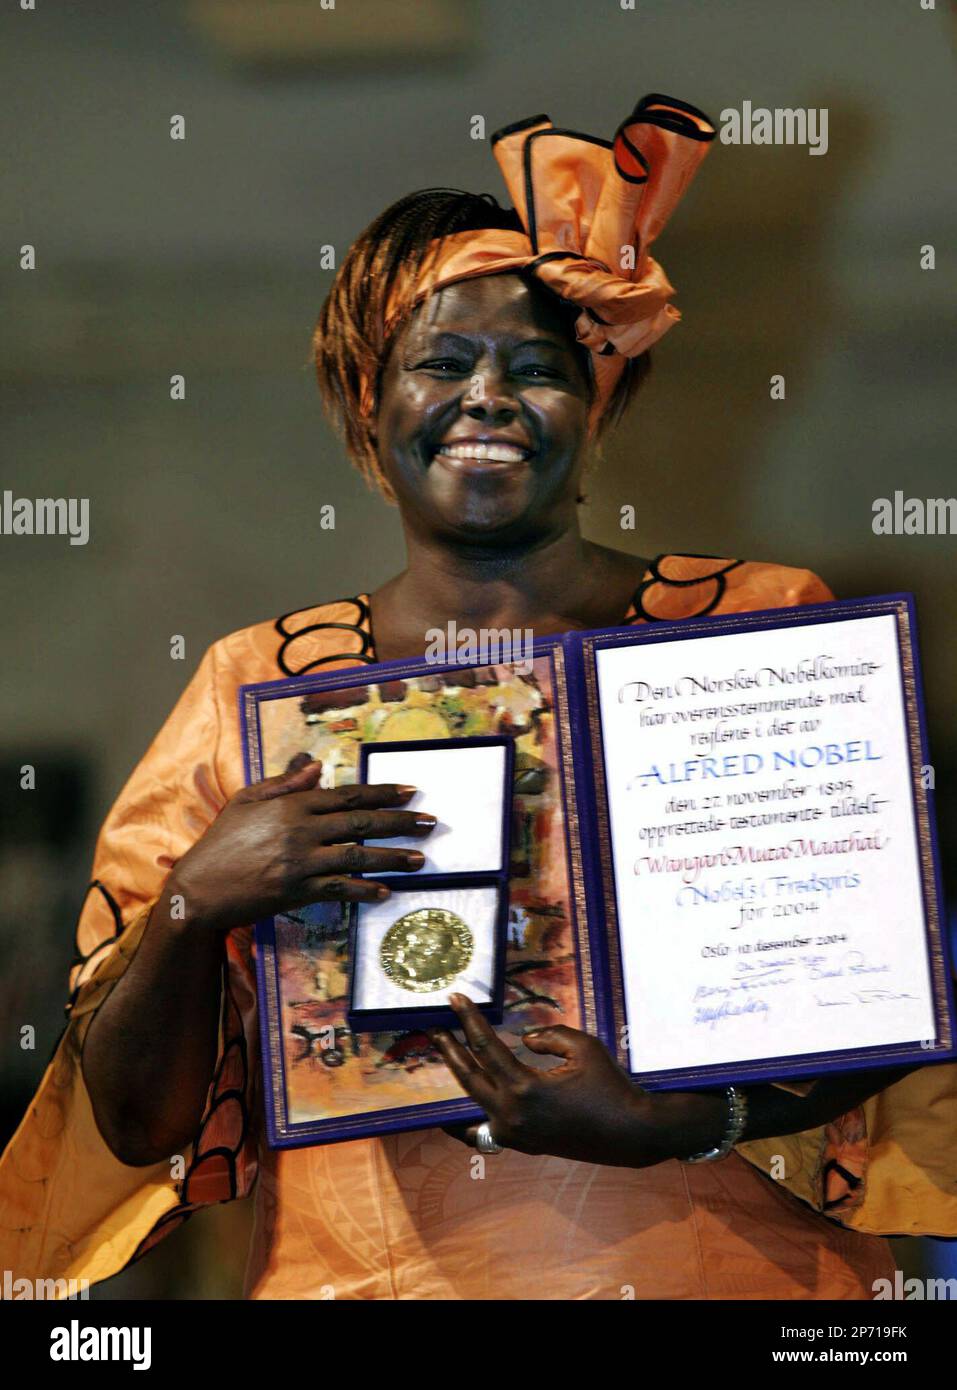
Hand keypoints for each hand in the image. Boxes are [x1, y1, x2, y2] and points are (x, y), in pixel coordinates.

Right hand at [167, 759, 434, 932]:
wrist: (197, 889)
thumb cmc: (221, 842)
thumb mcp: (247, 800)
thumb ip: (285, 783)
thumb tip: (315, 765)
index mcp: (292, 805)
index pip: (347, 795)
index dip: (382, 793)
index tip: (411, 792)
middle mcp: (301, 831)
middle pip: (361, 823)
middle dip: (400, 822)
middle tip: (430, 822)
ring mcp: (300, 863)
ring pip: (357, 856)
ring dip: (392, 858)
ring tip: (420, 858)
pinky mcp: (296, 892)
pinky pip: (338, 889)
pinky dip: (364, 891)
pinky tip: (385, 892)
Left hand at [431, 994, 679, 1167]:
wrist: (631, 1134)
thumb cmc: (611, 1086)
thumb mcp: (583, 1047)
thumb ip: (548, 1037)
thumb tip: (524, 1040)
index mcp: (525, 1088)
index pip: (486, 1047)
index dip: (469, 1020)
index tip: (455, 999)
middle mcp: (512, 1115)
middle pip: (469, 1075)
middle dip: (449, 1049)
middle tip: (434, 1028)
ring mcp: (515, 1135)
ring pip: (475, 1100)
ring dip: (460, 1074)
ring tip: (448, 1052)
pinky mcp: (523, 1145)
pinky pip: (485, 1129)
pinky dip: (468, 1119)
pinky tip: (453, 1115)